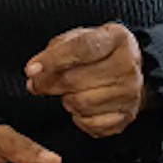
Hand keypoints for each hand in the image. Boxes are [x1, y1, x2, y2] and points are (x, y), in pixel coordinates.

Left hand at [25, 23, 145, 137]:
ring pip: (82, 103)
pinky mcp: (128, 115)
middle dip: (50, 83)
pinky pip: (93, 124)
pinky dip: (79, 118)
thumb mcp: (75, 38)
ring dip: (66, 100)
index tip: (31, 70)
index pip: (81, 49)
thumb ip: (54, 51)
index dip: (52, 60)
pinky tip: (80, 106)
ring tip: (68, 92)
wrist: (127, 67)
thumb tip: (34, 72)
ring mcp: (131, 93)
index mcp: (116, 39)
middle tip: (39, 83)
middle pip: (76, 79)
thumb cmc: (97, 52)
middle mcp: (128, 66)